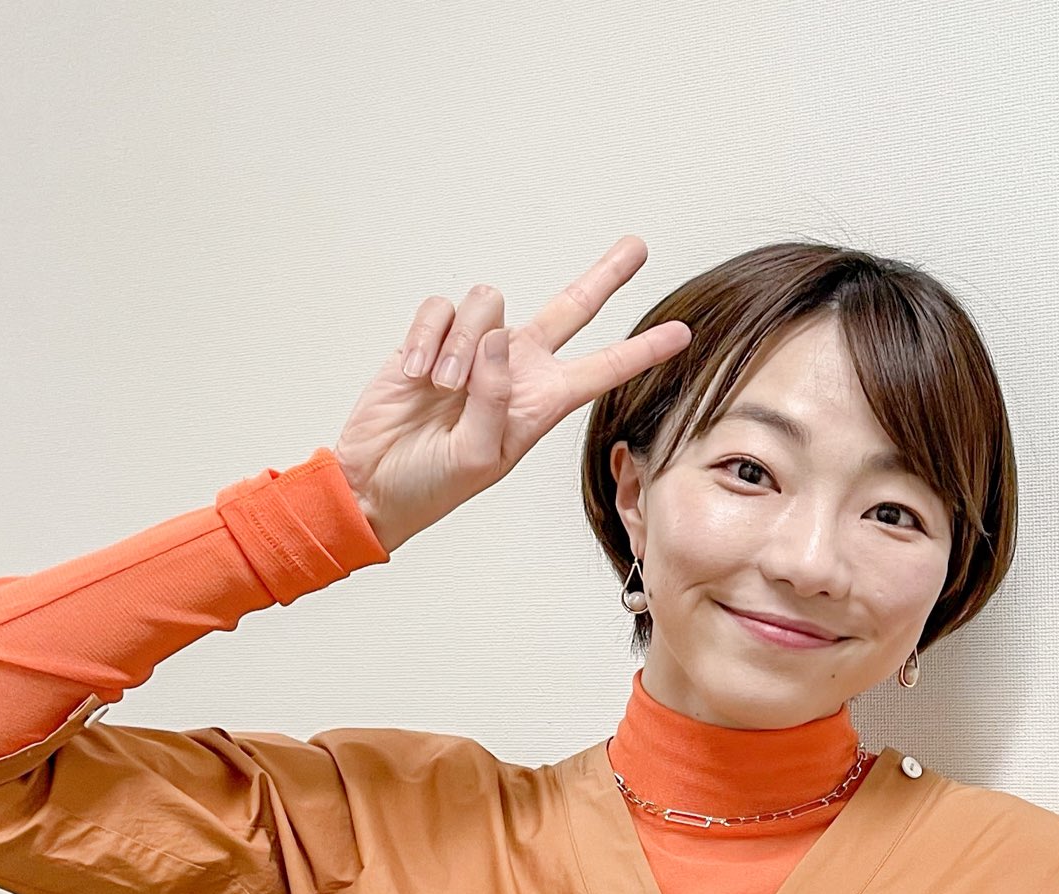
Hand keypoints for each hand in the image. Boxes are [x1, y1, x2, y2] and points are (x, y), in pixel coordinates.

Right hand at [332, 234, 692, 554]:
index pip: (603, 369)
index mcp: (543, 402)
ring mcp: (477, 349)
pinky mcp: (433, 336)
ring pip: (488, 305)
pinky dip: (424, 341)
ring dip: (459, 348)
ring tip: (441, 391)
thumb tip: (497, 338)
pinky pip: (440, 309)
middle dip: (605, 276)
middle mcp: (518, 367)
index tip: (682, 334)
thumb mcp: (478, 456)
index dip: (642, 351)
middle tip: (638, 246)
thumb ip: (495, 399)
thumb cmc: (434, 482)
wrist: (376, 479)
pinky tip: (414, 376)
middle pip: (571, 308)